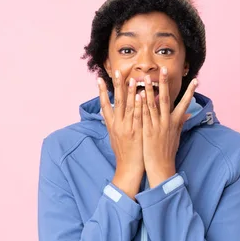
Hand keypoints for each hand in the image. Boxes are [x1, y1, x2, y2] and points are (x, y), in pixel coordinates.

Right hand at [98, 70, 143, 198]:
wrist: (128, 169)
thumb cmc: (124, 154)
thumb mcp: (114, 138)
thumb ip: (112, 124)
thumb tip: (106, 115)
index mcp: (111, 126)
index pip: (104, 105)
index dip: (101, 92)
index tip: (99, 79)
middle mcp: (117, 125)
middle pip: (116, 102)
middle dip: (116, 86)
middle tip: (116, 71)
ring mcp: (127, 128)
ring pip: (127, 107)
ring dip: (129, 92)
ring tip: (131, 78)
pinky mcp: (136, 132)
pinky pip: (137, 116)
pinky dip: (138, 105)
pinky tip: (140, 95)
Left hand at [141, 67, 197, 187]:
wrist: (161, 167)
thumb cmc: (168, 152)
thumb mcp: (177, 136)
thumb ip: (181, 122)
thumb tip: (189, 113)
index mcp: (175, 123)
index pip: (184, 103)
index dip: (190, 92)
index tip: (196, 80)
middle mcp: (167, 122)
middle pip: (166, 99)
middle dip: (165, 83)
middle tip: (165, 69)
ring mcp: (157, 126)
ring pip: (153, 104)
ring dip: (150, 89)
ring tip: (146, 76)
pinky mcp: (147, 131)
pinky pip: (144, 115)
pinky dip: (142, 104)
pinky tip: (139, 95)